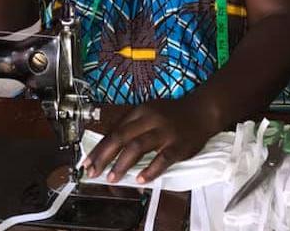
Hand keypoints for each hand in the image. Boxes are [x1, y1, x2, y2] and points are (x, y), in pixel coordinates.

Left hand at [82, 97, 219, 183]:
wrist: (202, 111)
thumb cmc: (173, 115)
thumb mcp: (150, 113)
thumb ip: (132, 127)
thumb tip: (111, 148)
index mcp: (141, 112)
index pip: (114, 130)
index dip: (99, 148)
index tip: (87, 162)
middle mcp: (150, 120)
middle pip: (121, 137)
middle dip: (104, 156)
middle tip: (93, 171)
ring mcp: (165, 132)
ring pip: (138, 146)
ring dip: (122, 164)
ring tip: (112, 177)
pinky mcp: (178, 144)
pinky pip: (162, 158)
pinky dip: (150, 169)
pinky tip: (141, 179)